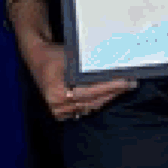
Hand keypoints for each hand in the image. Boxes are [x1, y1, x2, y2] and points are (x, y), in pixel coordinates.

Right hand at [21, 36, 135, 122]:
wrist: (37, 58)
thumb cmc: (53, 55)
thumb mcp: (69, 57)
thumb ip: (86, 67)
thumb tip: (112, 68)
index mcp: (57, 93)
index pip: (91, 92)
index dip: (110, 87)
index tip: (126, 81)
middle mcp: (58, 106)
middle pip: (93, 102)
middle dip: (113, 92)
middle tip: (131, 83)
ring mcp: (59, 112)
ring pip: (91, 107)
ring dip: (109, 97)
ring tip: (124, 87)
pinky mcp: (62, 113)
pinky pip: (86, 108)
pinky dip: (98, 101)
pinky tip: (111, 93)